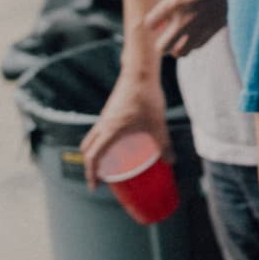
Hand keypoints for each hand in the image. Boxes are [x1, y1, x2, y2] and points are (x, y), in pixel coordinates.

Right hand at [80, 74, 169, 191]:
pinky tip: (116, 143)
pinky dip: (101, 141)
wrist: (140, 72)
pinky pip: (100, 130)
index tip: (94, 187)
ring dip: (94, 152)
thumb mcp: (157, 123)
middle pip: (87, 149)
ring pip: (92, 138)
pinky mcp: (110, 111)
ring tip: (107, 164)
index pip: (93, 157)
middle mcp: (103, 124)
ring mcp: (105, 117)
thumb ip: (164, 143)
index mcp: (109, 131)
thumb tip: (171, 162)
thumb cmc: (147, 97)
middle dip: (90, 166)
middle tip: (100, 178)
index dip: (91, 174)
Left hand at [144, 0, 227, 57]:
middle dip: (163, 43)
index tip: (159, 20)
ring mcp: (199, 28)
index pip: (150, 23)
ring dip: (178, 47)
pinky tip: (198, 32)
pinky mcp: (214, 32)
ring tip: (182, 37)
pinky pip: (197, 46)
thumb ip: (177, 2)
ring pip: (180, 53)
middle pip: (162, 48)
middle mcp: (184, 19)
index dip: (154, 21)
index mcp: (174, 2)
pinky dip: (194, 42)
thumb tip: (164, 23)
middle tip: (169, 34)